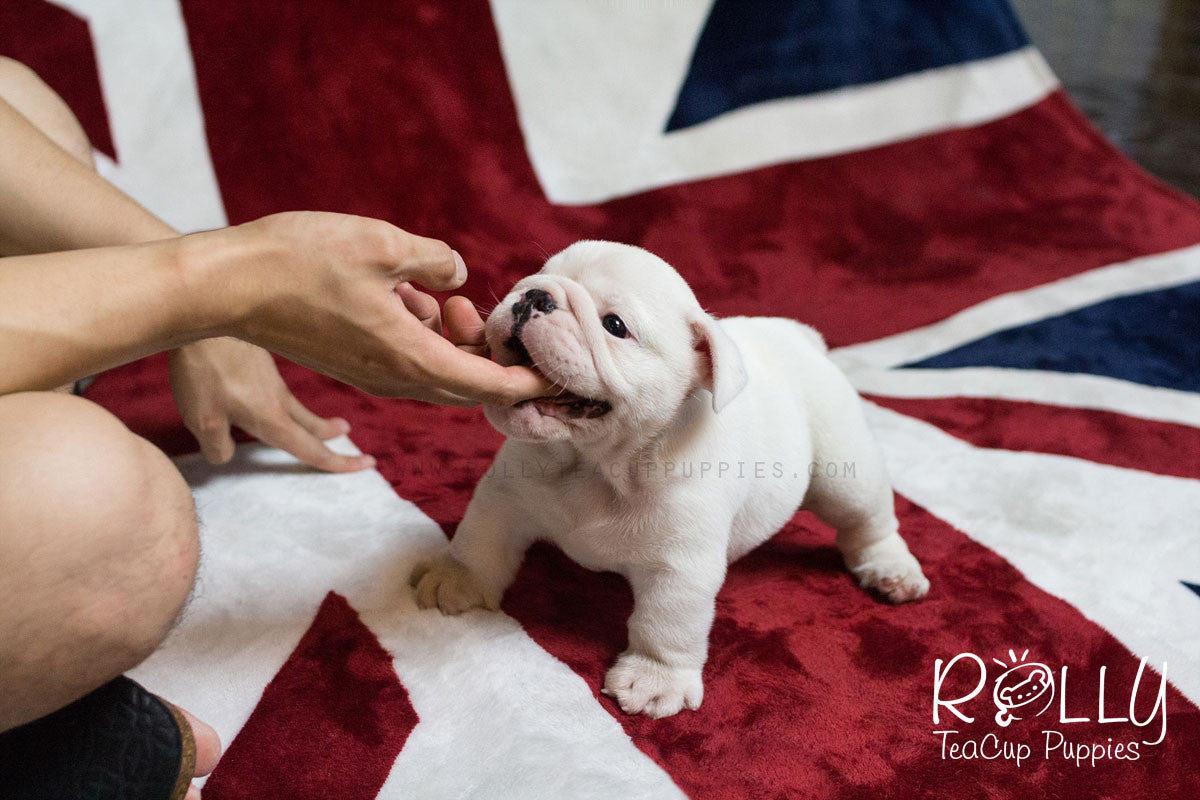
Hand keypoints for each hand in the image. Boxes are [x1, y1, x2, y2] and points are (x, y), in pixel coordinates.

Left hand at [169, 337, 372, 471]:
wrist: (205, 310)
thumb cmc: (204, 368)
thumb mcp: (202, 419)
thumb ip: (217, 445)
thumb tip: (225, 453)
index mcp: (271, 419)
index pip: (311, 449)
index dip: (338, 463)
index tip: (366, 466)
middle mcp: (278, 400)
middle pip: (313, 428)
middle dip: (334, 442)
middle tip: (359, 451)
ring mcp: (270, 378)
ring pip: (300, 408)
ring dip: (318, 423)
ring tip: (336, 427)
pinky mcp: (259, 361)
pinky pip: (281, 392)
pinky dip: (291, 405)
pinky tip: (274, 398)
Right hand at [190, 212, 552, 403]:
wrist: (226, 285)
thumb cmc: (298, 260)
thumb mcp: (381, 243)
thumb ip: (433, 260)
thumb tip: (458, 276)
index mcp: (409, 357)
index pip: (487, 384)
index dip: (527, 382)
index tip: (557, 377)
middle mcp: (394, 378)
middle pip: (466, 387)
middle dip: (493, 357)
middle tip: (487, 311)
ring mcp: (370, 376)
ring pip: (437, 374)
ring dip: (455, 342)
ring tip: (442, 295)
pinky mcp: (352, 364)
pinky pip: (408, 362)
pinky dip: (426, 337)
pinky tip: (410, 296)